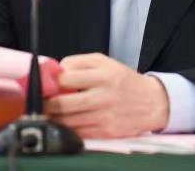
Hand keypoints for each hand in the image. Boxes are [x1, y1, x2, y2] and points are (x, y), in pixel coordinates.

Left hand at [44, 53, 168, 137]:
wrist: (152, 102)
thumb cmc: (123, 80)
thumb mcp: (104, 62)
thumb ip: (78, 62)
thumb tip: (56, 71)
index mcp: (103, 75)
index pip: (67, 79)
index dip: (53, 82)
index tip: (47, 84)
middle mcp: (104, 96)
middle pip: (64, 103)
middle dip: (47, 104)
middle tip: (41, 102)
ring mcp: (105, 116)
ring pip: (68, 121)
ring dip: (54, 118)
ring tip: (49, 112)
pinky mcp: (107, 132)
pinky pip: (79, 133)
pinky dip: (67, 129)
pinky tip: (64, 122)